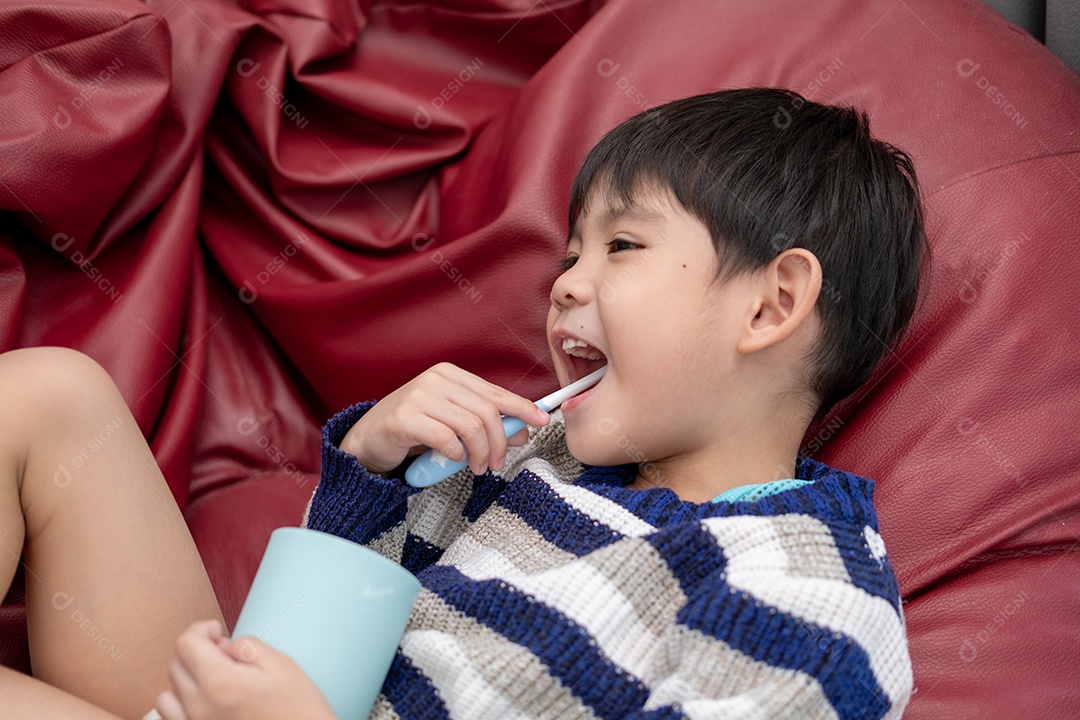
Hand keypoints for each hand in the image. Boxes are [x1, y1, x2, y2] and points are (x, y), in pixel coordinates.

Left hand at [155, 620, 336, 719]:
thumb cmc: (298, 710)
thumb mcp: (280, 663)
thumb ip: (246, 646)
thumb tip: (223, 646)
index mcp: (221, 681)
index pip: (187, 643)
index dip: (202, 629)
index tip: (215, 630)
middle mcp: (201, 707)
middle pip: (176, 664)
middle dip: (197, 652)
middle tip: (224, 656)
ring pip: (168, 693)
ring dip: (186, 680)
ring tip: (213, 681)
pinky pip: (171, 718)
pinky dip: (181, 705)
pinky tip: (205, 702)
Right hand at [339, 362, 548, 474]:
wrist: (368, 439)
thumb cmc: (414, 430)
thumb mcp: (453, 422)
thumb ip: (485, 423)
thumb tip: (522, 431)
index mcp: (450, 375)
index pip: (495, 392)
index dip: (522, 407)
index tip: (542, 421)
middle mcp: (436, 380)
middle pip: (487, 412)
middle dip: (499, 442)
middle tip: (497, 464)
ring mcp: (419, 396)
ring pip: (470, 427)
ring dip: (480, 454)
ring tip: (478, 468)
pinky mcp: (404, 418)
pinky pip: (445, 440)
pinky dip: (455, 455)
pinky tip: (452, 461)